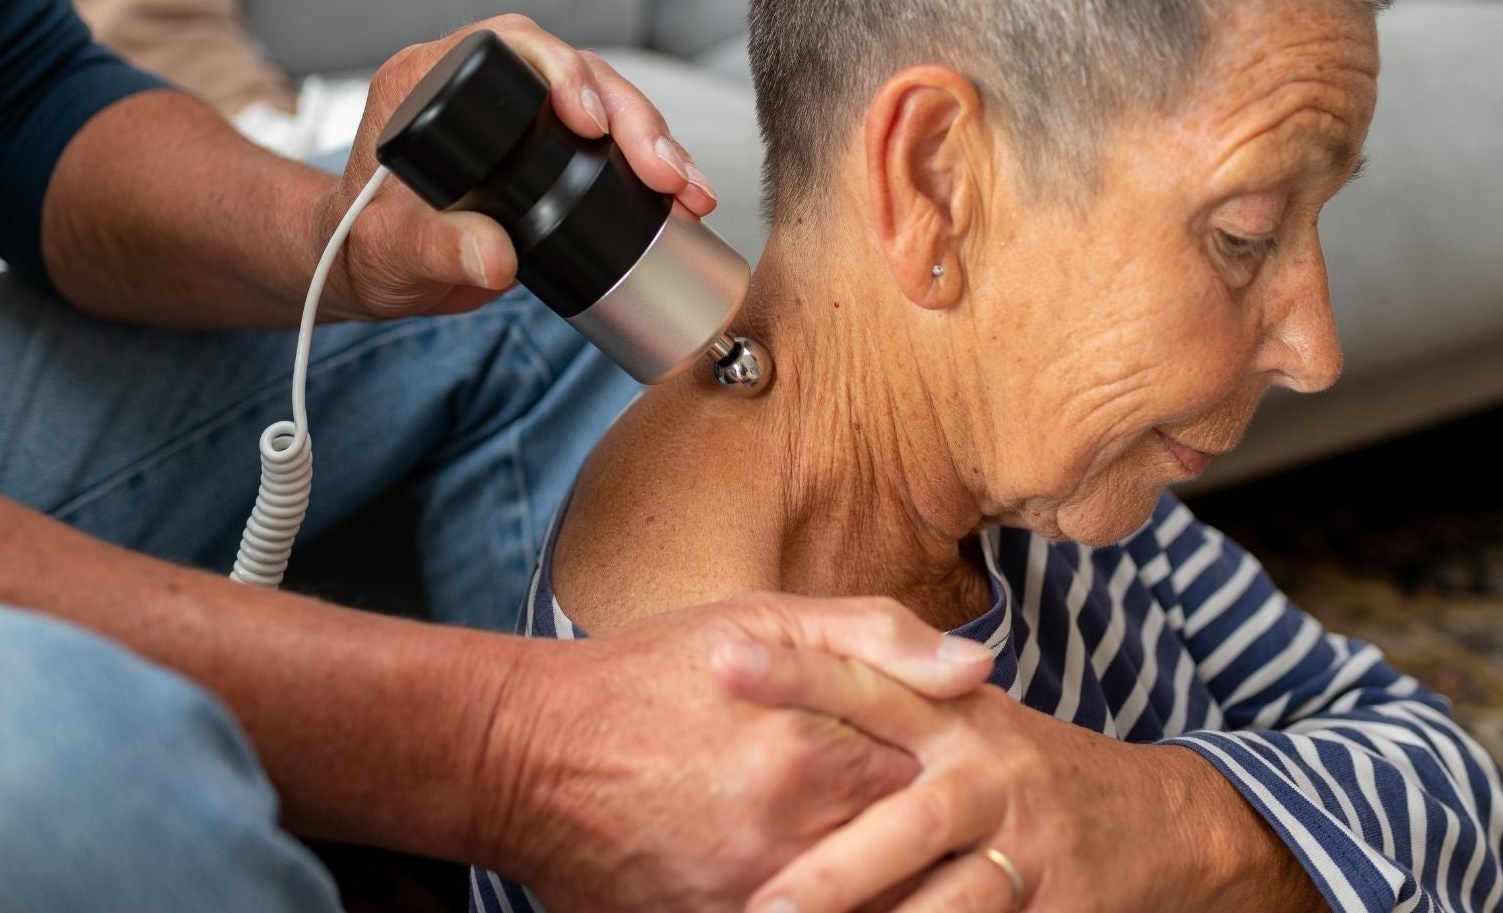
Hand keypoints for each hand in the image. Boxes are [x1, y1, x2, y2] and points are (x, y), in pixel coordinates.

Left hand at [316, 14, 721, 319]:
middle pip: (574, 73)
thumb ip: (436, 250)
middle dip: (630, 118)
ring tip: (689, 192)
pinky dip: (649, 170)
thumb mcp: (391, 252)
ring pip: (604, 104)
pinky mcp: (550, 149)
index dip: (558, 70)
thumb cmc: (366, 247)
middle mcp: (480, 84)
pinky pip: (609, 143)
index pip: (506, 45)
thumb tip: (494, 258)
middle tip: (663, 172)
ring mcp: (521, 115)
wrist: (376, 271)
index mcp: (427, 78)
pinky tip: (683, 200)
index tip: (589, 120)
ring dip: (654, 143)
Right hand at [475, 594, 995, 910]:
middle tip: (951, 842)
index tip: (965, 780)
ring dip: (893, 893)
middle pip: (915, 865)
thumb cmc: (646, 675)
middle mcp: (794, 836)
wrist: (525, 755)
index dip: (961, 783)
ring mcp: (753, 899)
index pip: (941, 784)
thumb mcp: (760, 619)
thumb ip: (877, 637)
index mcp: (820, 752)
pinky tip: (832, 893)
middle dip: (937, 855)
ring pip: (870, 911)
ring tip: (899, 872)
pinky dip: (827, 911)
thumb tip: (978, 669)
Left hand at [725, 649, 1328, 912]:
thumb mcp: (965, 719)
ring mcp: (1028, 849)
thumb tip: (762, 666)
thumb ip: (890, 695)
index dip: (798, 671)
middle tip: (759, 906)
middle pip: (907, 824)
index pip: (868, 682)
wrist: (1163, 823)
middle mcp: (990, 777)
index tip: (721, 660)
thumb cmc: (1025, 773)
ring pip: (952, 904)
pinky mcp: (1058, 904)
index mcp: (954, 716)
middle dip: (834, 871)